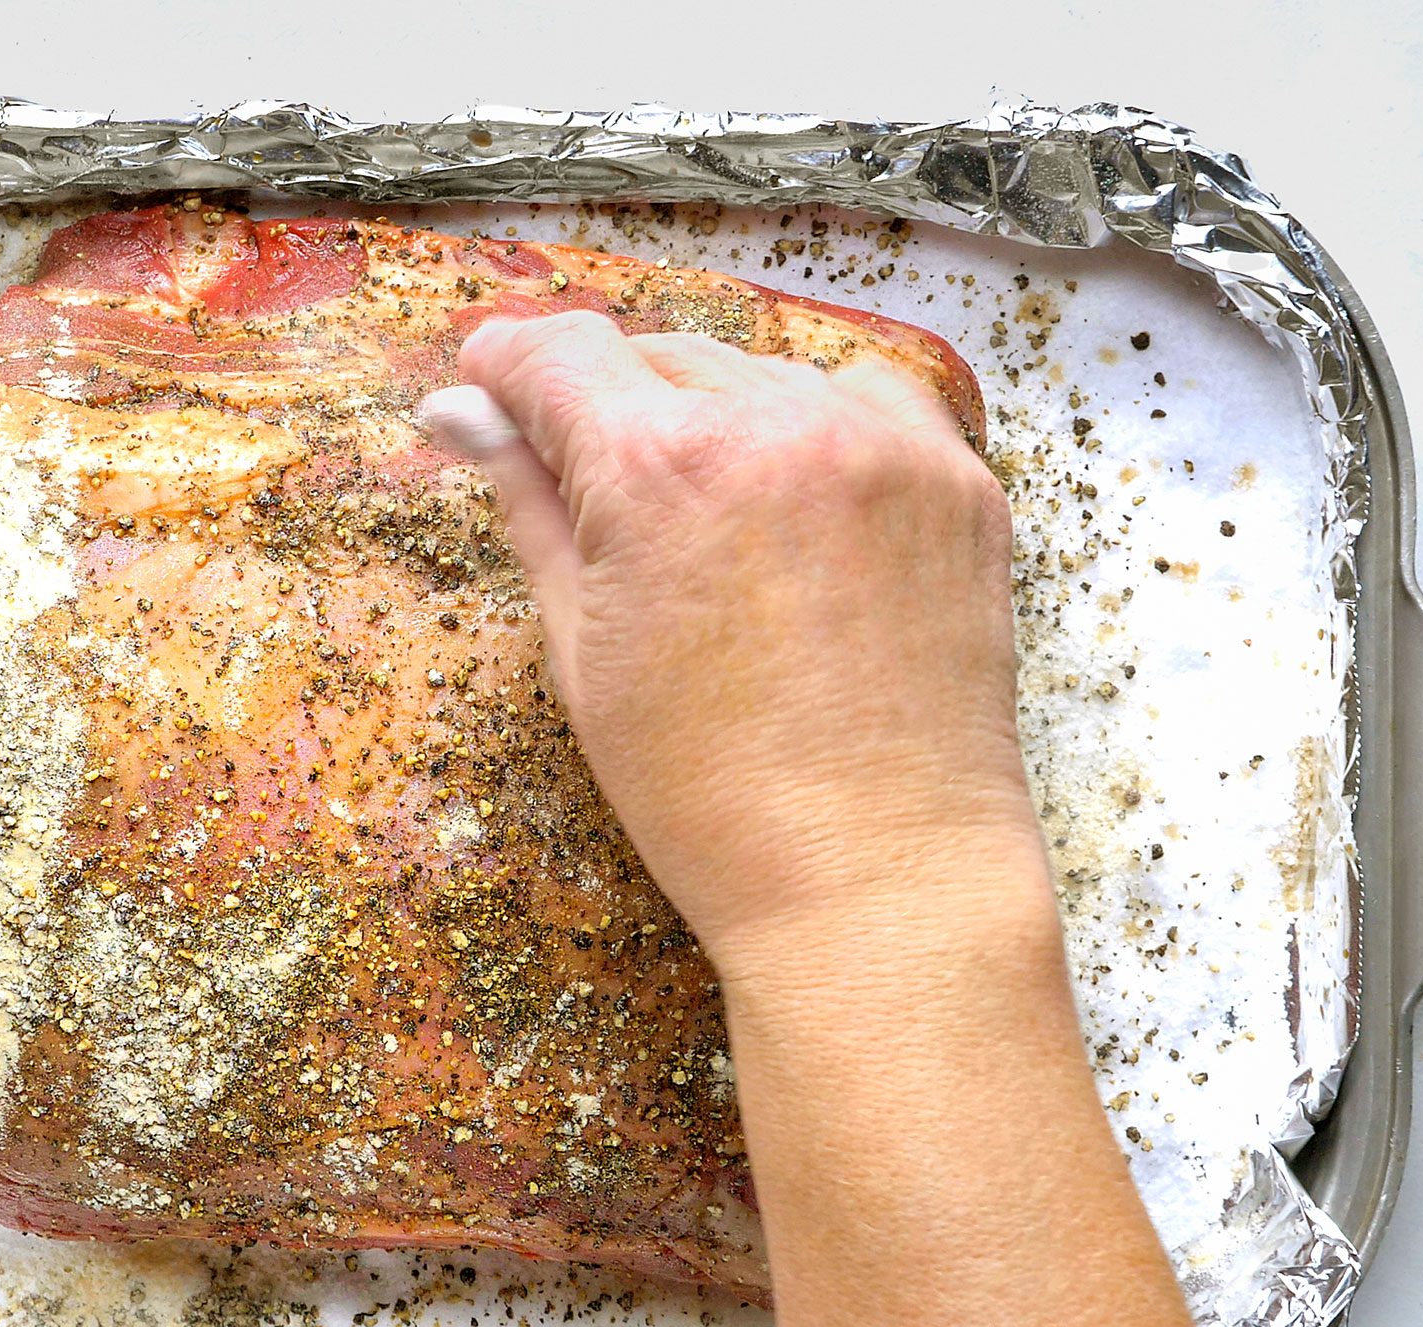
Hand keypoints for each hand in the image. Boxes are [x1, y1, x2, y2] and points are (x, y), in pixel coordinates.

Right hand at [428, 312, 1029, 976]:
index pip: (559, 352)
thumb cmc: (711, 795)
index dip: (506, 363)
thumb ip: (530, 506)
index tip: (490, 385)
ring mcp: (882, 446)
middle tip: (594, 488)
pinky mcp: (958, 481)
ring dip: (718, 420)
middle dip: (611, 406)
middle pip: (659, 356)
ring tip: (709, 525)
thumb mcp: (582, 651)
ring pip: (763, 375)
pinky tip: (798, 516)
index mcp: (659, 465)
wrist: (879, 878)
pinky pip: (867, 406)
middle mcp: (775, 424)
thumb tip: (465, 417)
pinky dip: (819, 435)